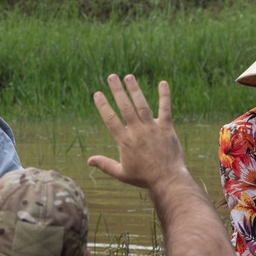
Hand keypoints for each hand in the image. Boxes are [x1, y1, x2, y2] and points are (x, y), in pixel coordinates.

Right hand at [87, 74, 185, 189]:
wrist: (167, 179)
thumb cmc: (143, 177)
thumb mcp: (120, 173)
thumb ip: (104, 164)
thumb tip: (89, 161)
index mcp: (124, 141)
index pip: (110, 119)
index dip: (103, 105)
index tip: (97, 94)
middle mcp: (137, 131)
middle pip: (125, 107)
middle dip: (117, 90)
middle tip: (111, 76)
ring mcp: (152, 128)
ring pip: (141, 104)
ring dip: (135, 89)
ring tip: (129, 76)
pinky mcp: (166, 128)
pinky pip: (165, 109)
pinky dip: (164, 96)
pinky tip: (163, 83)